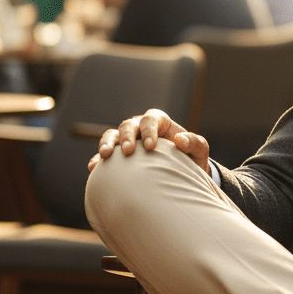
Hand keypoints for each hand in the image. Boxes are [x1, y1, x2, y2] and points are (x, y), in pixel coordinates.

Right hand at [87, 107, 209, 171]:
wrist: (180, 174)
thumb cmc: (191, 159)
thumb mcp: (199, 151)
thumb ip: (194, 143)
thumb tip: (180, 140)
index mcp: (160, 122)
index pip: (151, 119)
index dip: (149, 130)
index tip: (151, 147)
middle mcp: (140, 128)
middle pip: (128, 125)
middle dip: (126, 137)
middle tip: (128, 151)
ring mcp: (127, 140)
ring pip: (112, 135)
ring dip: (107, 144)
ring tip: (105, 156)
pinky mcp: (118, 155)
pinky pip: (105, 154)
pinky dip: (98, 160)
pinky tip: (93, 168)